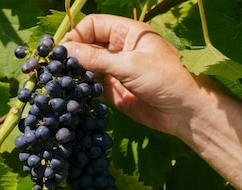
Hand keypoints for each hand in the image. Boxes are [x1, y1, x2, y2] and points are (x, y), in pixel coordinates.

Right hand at [64, 14, 205, 137]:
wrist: (185, 112)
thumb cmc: (165, 79)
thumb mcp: (129, 65)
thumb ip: (96, 59)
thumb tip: (65, 51)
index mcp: (128, 33)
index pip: (93, 25)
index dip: (77, 35)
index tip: (63, 50)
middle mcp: (121, 50)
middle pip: (88, 46)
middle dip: (72, 56)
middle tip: (56, 68)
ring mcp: (117, 72)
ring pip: (88, 68)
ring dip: (76, 74)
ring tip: (61, 83)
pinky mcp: (116, 93)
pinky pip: (94, 87)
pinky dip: (83, 90)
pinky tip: (74, 95)